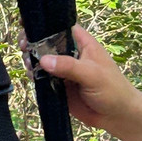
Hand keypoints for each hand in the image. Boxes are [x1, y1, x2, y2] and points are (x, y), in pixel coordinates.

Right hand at [20, 25, 138, 130]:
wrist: (117, 116)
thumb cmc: (112, 90)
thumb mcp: (92, 75)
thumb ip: (69, 66)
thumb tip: (43, 60)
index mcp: (82, 43)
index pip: (60, 27)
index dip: (43, 24)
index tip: (27, 25)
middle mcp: (70, 54)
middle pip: (47, 42)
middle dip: (33, 42)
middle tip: (24, 47)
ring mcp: (63, 70)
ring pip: (42, 60)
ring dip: (31, 59)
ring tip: (27, 63)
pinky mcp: (59, 86)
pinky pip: (43, 78)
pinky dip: (35, 76)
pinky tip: (31, 76)